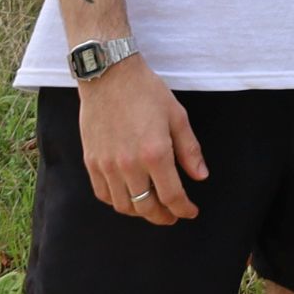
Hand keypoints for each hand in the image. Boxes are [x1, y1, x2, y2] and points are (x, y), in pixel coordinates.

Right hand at [78, 59, 205, 224]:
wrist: (109, 77)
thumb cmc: (146, 92)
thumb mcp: (177, 116)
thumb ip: (189, 150)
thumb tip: (201, 176)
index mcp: (155, 153)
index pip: (171, 196)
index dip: (183, 209)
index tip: (190, 212)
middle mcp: (128, 165)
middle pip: (146, 207)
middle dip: (162, 216)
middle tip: (172, 216)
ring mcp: (107, 165)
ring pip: (123, 205)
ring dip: (140, 212)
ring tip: (152, 208)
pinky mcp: (91, 162)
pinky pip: (103, 194)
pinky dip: (118, 202)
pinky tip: (129, 196)